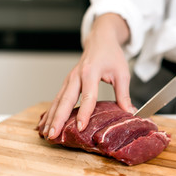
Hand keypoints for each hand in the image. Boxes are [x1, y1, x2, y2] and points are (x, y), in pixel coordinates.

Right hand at [38, 14, 133, 138]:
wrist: (100, 40)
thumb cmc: (111, 55)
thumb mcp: (122, 73)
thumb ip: (123, 94)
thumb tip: (130, 113)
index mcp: (91, 72)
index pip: (88, 96)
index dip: (84, 113)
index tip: (81, 127)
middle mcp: (76, 76)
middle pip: (65, 99)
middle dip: (58, 118)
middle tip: (53, 134)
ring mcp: (69, 79)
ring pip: (57, 100)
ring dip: (51, 117)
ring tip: (46, 133)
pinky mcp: (67, 83)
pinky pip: (57, 99)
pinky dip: (51, 111)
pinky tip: (46, 123)